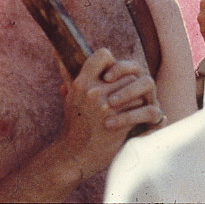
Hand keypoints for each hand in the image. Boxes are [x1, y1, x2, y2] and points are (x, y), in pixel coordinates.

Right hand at [57, 49, 162, 178]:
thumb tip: (55, 50)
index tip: (113, 76)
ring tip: (138, 106)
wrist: (75, 155)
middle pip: (127, 75)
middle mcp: (94, 92)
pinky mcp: (121, 122)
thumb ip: (68, 73)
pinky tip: (146, 118)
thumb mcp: (70, 96)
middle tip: (132, 94)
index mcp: (82, 82)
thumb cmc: (74, 124)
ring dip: (141, 99)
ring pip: (138, 90)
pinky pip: (144, 109)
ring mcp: (108, 107)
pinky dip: (149, 114)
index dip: (113, 63)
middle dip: (131, 85)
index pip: (104, 55)